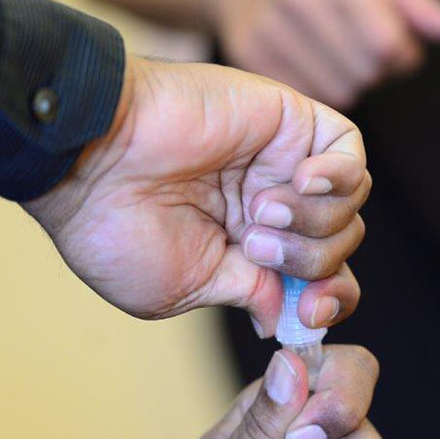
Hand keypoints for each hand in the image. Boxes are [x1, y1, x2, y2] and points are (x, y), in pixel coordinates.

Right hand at [25, 56, 368, 334]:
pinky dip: (339, 177)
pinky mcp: (287, 121)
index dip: (327, 302)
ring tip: (256, 212)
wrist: (90, 161)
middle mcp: (270, 207)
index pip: (317, 280)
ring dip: (311, 223)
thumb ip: (247, 295)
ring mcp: (280, 164)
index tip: (307, 313)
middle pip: (339, 246)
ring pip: (348, 206)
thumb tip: (285, 317)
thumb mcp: (186, 287)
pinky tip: (300, 180)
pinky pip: (349, 151)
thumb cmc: (117, 231)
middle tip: (257, 250)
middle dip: (313, 264)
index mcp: (246, 249)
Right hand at [206, 0, 439, 108]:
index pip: (386, 44)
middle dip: (376, 72)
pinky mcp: (250, 57)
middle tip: (364, 57)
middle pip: (364, 72)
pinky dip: (320, 93)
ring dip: (350, 86)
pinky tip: (313, 71)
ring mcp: (269, 28)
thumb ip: (417, 8)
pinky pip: (308, 99)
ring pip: (338, 92)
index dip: (401, 57)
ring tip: (338, 63)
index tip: (398, 51)